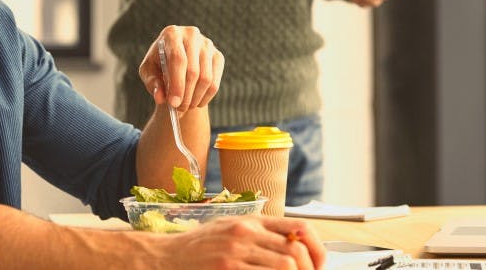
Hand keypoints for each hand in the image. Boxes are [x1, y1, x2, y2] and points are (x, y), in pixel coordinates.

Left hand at [140, 26, 224, 111]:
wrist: (176, 57)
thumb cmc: (159, 63)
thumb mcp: (149, 70)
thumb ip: (152, 83)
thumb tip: (160, 98)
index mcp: (172, 34)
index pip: (178, 59)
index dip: (176, 84)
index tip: (173, 103)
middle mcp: (192, 35)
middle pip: (193, 71)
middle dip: (186, 95)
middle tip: (178, 110)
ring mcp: (207, 45)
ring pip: (206, 78)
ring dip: (195, 98)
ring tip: (185, 107)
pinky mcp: (217, 56)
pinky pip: (215, 82)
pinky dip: (206, 97)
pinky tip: (196, 102)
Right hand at [160, 216, 325, 269]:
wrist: (165, 257)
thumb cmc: (199, 247)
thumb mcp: (230, 229)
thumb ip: (260, 234)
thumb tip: (294, 246)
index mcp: (251, 220)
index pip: (300, 228)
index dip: (318, 250)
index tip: (320, 266)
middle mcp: (246, 232)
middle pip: (296, 251)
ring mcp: (236, 251)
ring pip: (285, 266)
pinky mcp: (227, 268)